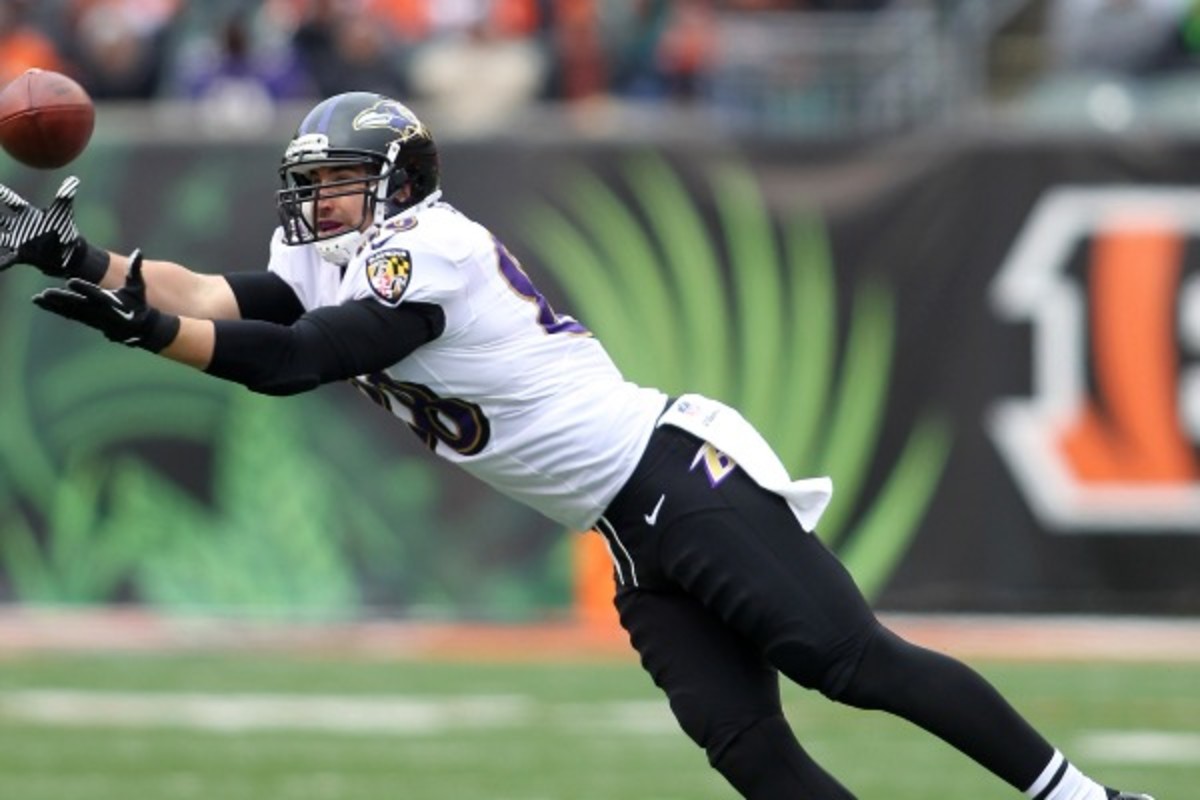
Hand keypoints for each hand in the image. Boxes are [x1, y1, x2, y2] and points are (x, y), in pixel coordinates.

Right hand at [0, 176, 106, 278]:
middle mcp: (19, 226)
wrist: (68, 253)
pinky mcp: (20, 255)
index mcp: (27, 214)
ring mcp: (17, 241)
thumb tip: (74, 178)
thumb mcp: (62, 213)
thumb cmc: (64, 230)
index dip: (0, 193)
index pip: (10, 200)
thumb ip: (64, 196)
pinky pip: (4, 260)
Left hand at [33, 249, 179, 351]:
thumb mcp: (138, 288)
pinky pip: (67, 314)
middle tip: (47, 293)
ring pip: (68, 311)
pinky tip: (41, 302)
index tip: (70, 281)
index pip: (95, 294)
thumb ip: (134, 270)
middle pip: (77, 304)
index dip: (83, 288)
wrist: (139, 329)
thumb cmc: (138, 305)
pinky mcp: (86, 320)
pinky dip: (54, 308)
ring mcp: (91, 317)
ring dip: (52, 305)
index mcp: (110, 302)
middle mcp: (99, 311)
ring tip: (37, 298)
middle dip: (61, 298)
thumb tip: (138, 251)